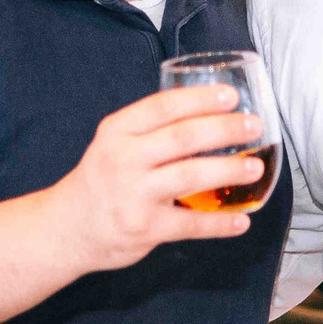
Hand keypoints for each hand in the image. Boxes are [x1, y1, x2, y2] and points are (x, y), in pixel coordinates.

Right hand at [49, 86, 267, 270]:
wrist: (67, 228)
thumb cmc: (103, 180)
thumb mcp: (115, 143)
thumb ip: (152, 129)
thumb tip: (211, 113)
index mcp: (118, 131)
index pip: (163, 106)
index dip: (200, 99)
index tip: (231, 95)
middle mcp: (123, 159)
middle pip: (183, 137)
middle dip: (225, 129)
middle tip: (253, 126)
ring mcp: (133, 194)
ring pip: (190, 176)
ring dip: (229, 170)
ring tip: (255, 167)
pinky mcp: (143, 228)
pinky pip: (190, 224)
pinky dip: (220, 223)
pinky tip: (242, 220)